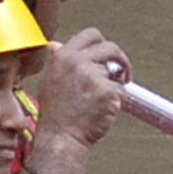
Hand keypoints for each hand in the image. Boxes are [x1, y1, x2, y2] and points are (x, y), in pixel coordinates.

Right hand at [33, 27, 126, 149]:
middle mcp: (77, 62)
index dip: (102, 44)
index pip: (91, 35)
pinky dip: (117, 102)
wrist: (60, 139)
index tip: (107, 56)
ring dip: (115, 85)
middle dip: (120, 59)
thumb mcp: (49, 81)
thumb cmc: (55, 115)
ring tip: (102, 101)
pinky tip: (103, 111)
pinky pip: (122, 91)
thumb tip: (56, 45)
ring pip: (117, 73)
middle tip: (122, 73)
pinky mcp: (107, 91)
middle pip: (110, 47)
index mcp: (63, 57)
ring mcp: (93, 76)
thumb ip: (59, 61)